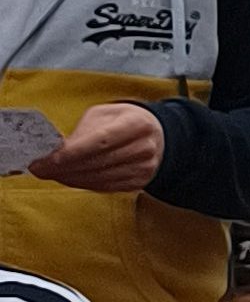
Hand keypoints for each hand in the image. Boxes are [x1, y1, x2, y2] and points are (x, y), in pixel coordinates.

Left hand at [28, 104, 164, 192]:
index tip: (48, 160)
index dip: (72, 153)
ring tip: (51, 173)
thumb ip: (83, 130)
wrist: (156, 136)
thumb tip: (57, 150)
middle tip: (40, 169)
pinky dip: (82, 184)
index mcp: (137, 124)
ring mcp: (143, 167)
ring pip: (98, 178)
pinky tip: (69, 178)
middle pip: (97, 162)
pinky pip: (104, 187)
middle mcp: (144, 147)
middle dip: (63, 168)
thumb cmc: (124, 122)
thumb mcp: (106, 114)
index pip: (101, 141)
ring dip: (69, 178)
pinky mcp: (138, 183)